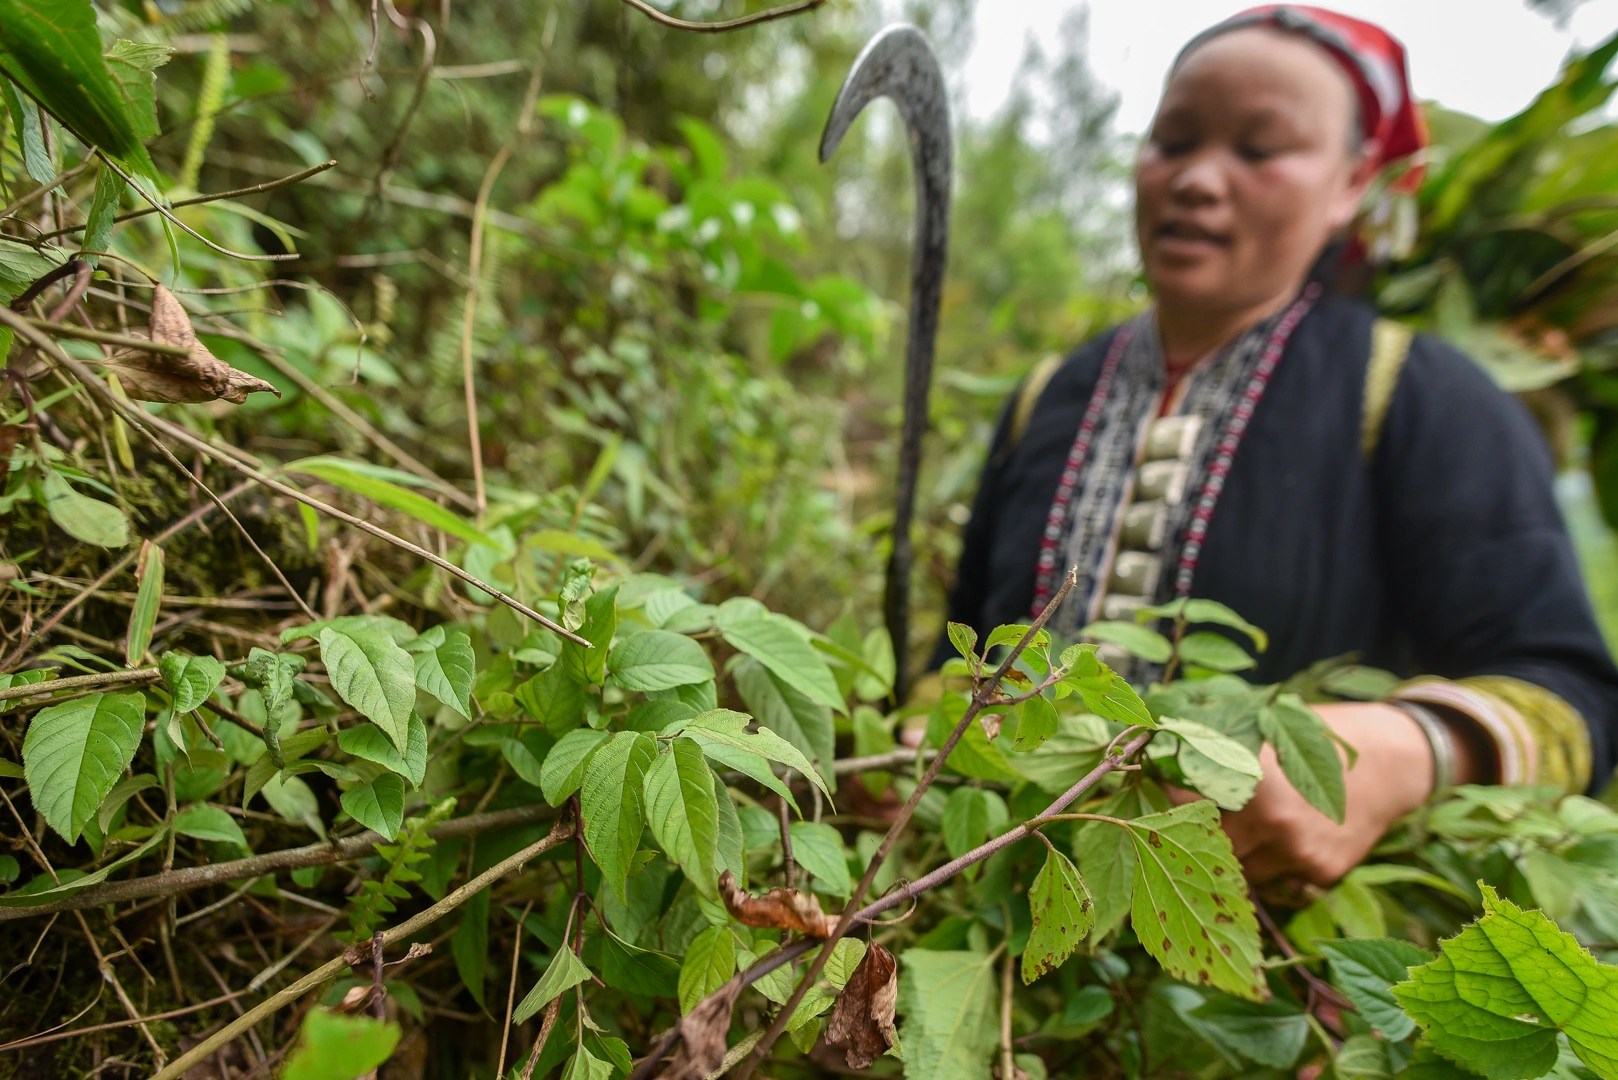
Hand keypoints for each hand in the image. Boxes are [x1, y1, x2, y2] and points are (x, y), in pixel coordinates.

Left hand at [1174, 702, 1435, 889]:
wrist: (1395, 761)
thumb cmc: (1319, 737)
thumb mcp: (1268, 725)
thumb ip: (1217, 741)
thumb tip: (1157, 737)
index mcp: (1251, 773)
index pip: (1184, 793)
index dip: (1166, 789)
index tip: (1154, 782)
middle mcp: (1271, 816)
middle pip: (1205, 842)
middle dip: (1192, 832)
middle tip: (1186, 820)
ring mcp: (1297, 850)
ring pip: (1237, 871)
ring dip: (1231, 857)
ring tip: (1240, 833)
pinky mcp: (1321, 874)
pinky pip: (1275, 886)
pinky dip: (1269, 873)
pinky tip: (1276, 848)